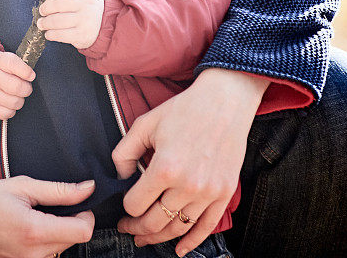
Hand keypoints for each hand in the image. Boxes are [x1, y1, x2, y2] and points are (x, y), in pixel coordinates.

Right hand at [0, 49, 34, 119]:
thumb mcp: (1, 57)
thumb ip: (17, 64)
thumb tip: (31, 76)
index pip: (13, 63)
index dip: (26, 71)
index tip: (31, 75)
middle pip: (18, 87)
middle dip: (26, 89)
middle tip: (24, 87)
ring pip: (15, 102)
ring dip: (19, 100)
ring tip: (14, 95)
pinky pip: (7, 113)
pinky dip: (11, 110)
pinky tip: (7, 103)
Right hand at [0, 176, 95, 257]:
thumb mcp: (22, 185)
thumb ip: (58, 190)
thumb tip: (88, 188)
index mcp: (34, 232)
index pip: (82, 232)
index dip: (86, 214)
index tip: (77, 201)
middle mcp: (33, 255)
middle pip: (73, 240)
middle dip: (71, 219)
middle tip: (51, 202)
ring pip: (60, 248)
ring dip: (57, 230)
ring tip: (35, 212)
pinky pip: (45, 254)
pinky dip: (45, 239)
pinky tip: (28, 225)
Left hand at [36, 0, 103, 49]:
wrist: (105, 23)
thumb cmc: (85, 4)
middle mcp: (87, 3)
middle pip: (60, 2)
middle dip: (46, 7)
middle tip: (42, 11)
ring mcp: (85, 19)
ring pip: (59, 20)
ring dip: (46, 22)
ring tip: (41, 23)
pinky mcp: (83, 35)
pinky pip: (62, 35)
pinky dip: (51, 34)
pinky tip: (49, 33)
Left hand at [111, 69, 268, 256]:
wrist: (224, 102)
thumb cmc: (183, 110)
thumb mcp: (145, 123)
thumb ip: (124, 151)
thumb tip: (122, 177)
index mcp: (165, 167)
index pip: (136, 204)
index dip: (126, 206)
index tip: (124, 204)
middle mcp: (188, 185)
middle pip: (155, 222)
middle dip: (137, 229)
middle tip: (128, 229)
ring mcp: (208, 192)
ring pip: (178, 228)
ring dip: (159, 237)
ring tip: (146, 238)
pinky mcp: (224, 194)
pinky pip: (206, 227)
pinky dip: (191, 242)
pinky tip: (179, 249)